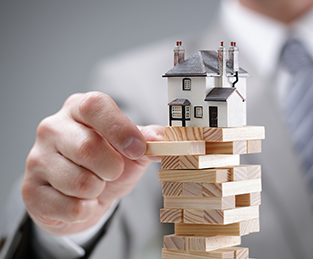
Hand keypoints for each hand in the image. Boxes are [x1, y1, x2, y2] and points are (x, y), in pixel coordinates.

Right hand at [22, 92, 162, 235]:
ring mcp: (37, 158)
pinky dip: (86, 210)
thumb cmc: (106, 166)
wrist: (82, 197)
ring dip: (98, 190)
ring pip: (80, 182)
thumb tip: (162, 138)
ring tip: (94, 186)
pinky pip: (71, 207)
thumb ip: (148, 140)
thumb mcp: (130, 150)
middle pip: (89, 147)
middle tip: (112, 172)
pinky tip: (81, 201)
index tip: (138, 149)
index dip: (120, 128)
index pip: (95, 106)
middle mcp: (52, 128)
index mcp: (79, 109)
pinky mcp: (30, 190)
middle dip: (112, 168)